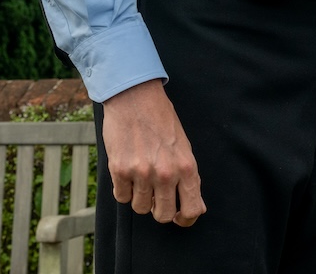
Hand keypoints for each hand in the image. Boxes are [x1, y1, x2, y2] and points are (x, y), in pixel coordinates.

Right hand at [101, 79, 205, 226]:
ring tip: (141, 177)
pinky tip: (127, 173)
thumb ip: (188, 177)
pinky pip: (121, 197)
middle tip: (156, 196)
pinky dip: (124, 190)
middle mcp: (165, 173)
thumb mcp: (184, 147)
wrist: (135, 97)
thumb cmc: (162, 120)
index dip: (185, 218)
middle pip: (162, 215)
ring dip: (140, 198)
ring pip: (140, 208)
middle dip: (159, 210)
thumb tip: (195, 207)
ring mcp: (141, 173)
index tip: (178, 216)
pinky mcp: (119, 170)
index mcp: (186, 167)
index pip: (191, 210)